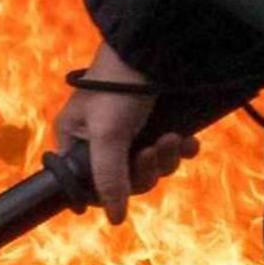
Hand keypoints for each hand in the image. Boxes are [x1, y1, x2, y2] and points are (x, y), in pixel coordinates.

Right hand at [52, 42, 200, 224]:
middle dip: (146, 168)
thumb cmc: (120, 85)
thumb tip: (114, 218)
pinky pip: (168, 149)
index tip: (131, 177)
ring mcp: (130, 131)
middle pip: (125, 177)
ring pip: (150, 165)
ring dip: (165, 157)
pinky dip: (179, 148)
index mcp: (76, 140)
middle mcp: (100, 139)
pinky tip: (187, 140)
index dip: (114, 189)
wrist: (154, 46)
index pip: (91, 184)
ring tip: (173, 139)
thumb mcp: (108, 134)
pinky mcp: (157, 121)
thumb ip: (108, 177)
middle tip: (156, 149)